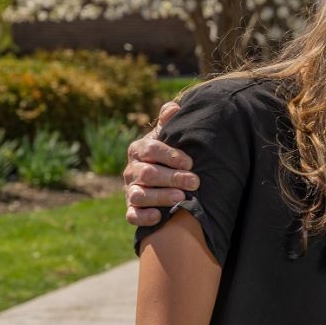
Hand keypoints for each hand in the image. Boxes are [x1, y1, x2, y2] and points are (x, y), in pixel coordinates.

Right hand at [124, 101, 199, 226]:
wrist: (159, 178)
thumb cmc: (167, 155)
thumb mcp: (168, 136)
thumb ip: (169, 122)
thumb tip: (174, 108)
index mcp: (138, 149)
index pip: (151, 149)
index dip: (170, 156)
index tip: (190, 162)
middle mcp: (131, 170)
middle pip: (148, 174)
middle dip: (172, 178)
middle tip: (195, 182)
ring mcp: (130, 190)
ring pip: (139, 195)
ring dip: (161, 196)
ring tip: (181, 197)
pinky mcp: (131, 209)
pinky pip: (132, 215)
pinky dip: (144, 217)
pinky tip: (160, 216)